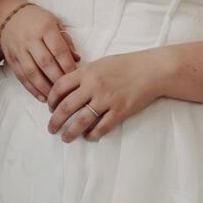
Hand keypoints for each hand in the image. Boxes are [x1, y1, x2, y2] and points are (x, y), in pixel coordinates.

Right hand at [0, 2, 78, 100]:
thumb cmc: (37, 20)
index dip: (67, 65)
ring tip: (54, 98)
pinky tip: (41, 96)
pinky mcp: (11, 58)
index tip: (75, 76)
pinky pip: (21, 76)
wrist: (9, 16)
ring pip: (32, 73)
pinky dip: (32, 88)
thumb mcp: (54, 23)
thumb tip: (77, 60)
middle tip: (67, 90)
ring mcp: (19, 50)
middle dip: (57, 79)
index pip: (58, 50)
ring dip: (44, 87)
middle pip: (45, 63)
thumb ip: (66, 41)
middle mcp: (30, 39)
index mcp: (45, 28)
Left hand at [46, 51, 165, 141]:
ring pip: (81, 121)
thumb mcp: (100, 64)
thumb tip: (67, 88)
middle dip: (55, 121)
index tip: (50, 108)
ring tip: (66, 138)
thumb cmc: (127, 65)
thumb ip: (84, 75)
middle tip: (51, 129)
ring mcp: (107, 100)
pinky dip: (93, 134)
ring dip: (70, 132)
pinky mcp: (120, 111)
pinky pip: (102, 127)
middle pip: (66, 107)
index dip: (51, 100)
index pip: (59, 87)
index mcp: (87, 72)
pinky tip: (88, 137)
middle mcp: (94, 86)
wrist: (152, 69)